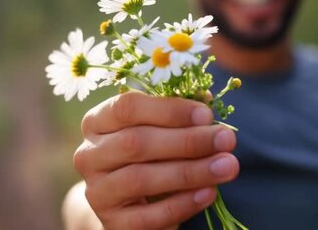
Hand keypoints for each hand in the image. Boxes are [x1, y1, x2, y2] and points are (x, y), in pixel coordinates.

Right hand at [73, 92, 238, 229]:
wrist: (130, 204)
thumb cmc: (151, 154)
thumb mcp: (161, 129)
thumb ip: (180, 114)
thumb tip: (207, 100)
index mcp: (97, 121)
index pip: (126, 107)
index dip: (169, 109)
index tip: (207, 114)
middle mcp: (89, 155)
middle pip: (136, 143)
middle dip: (188, 141)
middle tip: (227, 139)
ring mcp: (97, 191)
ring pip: (141, 179)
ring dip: (191, 171)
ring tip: (227, 166)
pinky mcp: (113, 223)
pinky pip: (148, 216)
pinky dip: (182, 204)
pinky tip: (209, 193)